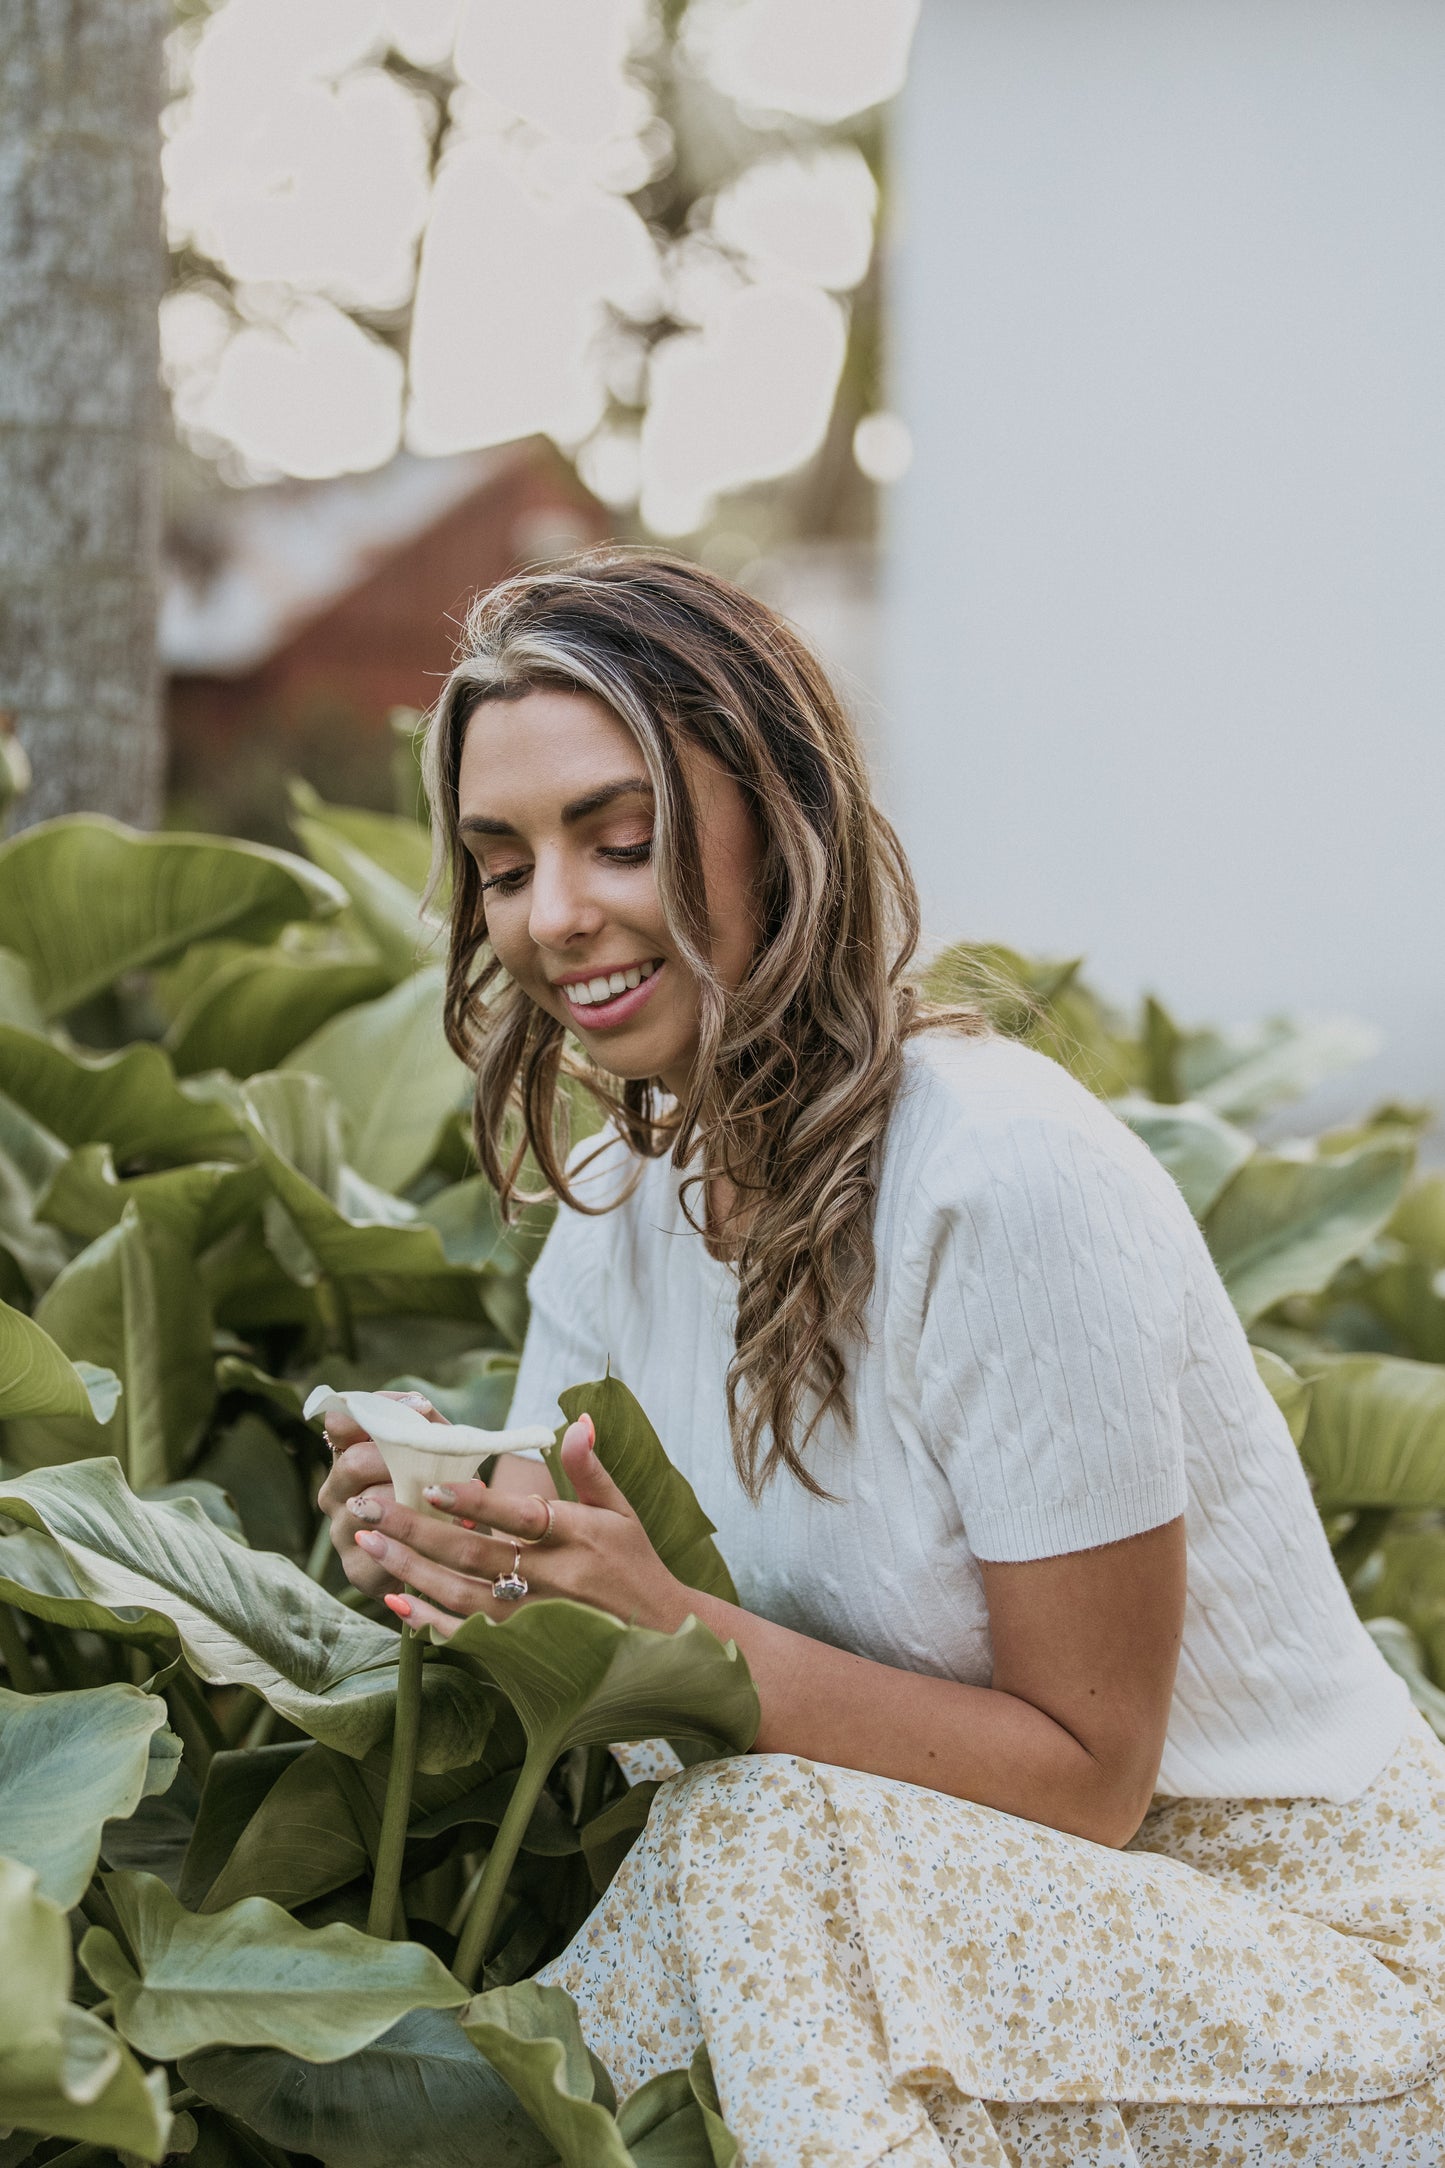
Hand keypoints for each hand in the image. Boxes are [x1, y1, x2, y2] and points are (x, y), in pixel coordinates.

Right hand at [315, 1390, 442, 1597]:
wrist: (448, 1555)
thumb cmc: (439, 1492)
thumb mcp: (437, 1452)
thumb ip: (427, 1426)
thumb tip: (420, 1406)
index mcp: (349, 1456)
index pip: (339, 1423)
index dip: (372, 1413)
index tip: (418, 1410)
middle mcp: (335, 1491)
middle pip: (354, 1463)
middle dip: (401, 1461)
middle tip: (434, 1468)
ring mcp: (341, 1531)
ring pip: (371, 1507)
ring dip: (415, 1502)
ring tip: (447, 1502)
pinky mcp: (358, 1570)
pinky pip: (383, 1551)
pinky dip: (418, 1540)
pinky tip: (441, 1533)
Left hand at [345, 1413, 688, 1636]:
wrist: (661, 1637)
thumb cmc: (636, 1565)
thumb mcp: (622, 1510)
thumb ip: (589, 1467)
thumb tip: (575, 1419)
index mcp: (578, 1535)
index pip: (520, 1514)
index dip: (476, 1501)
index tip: (431, 1483)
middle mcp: (555, 1577)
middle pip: (476, 1554)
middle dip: (415, 1529)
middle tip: (367, 1507)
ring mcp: (537, 1618)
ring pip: (463, 1595)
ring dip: (411, 1570)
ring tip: (367, 1542)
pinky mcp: (525, 1648)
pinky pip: (469, 1634)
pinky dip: (430, 1620)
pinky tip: (396, 1599)